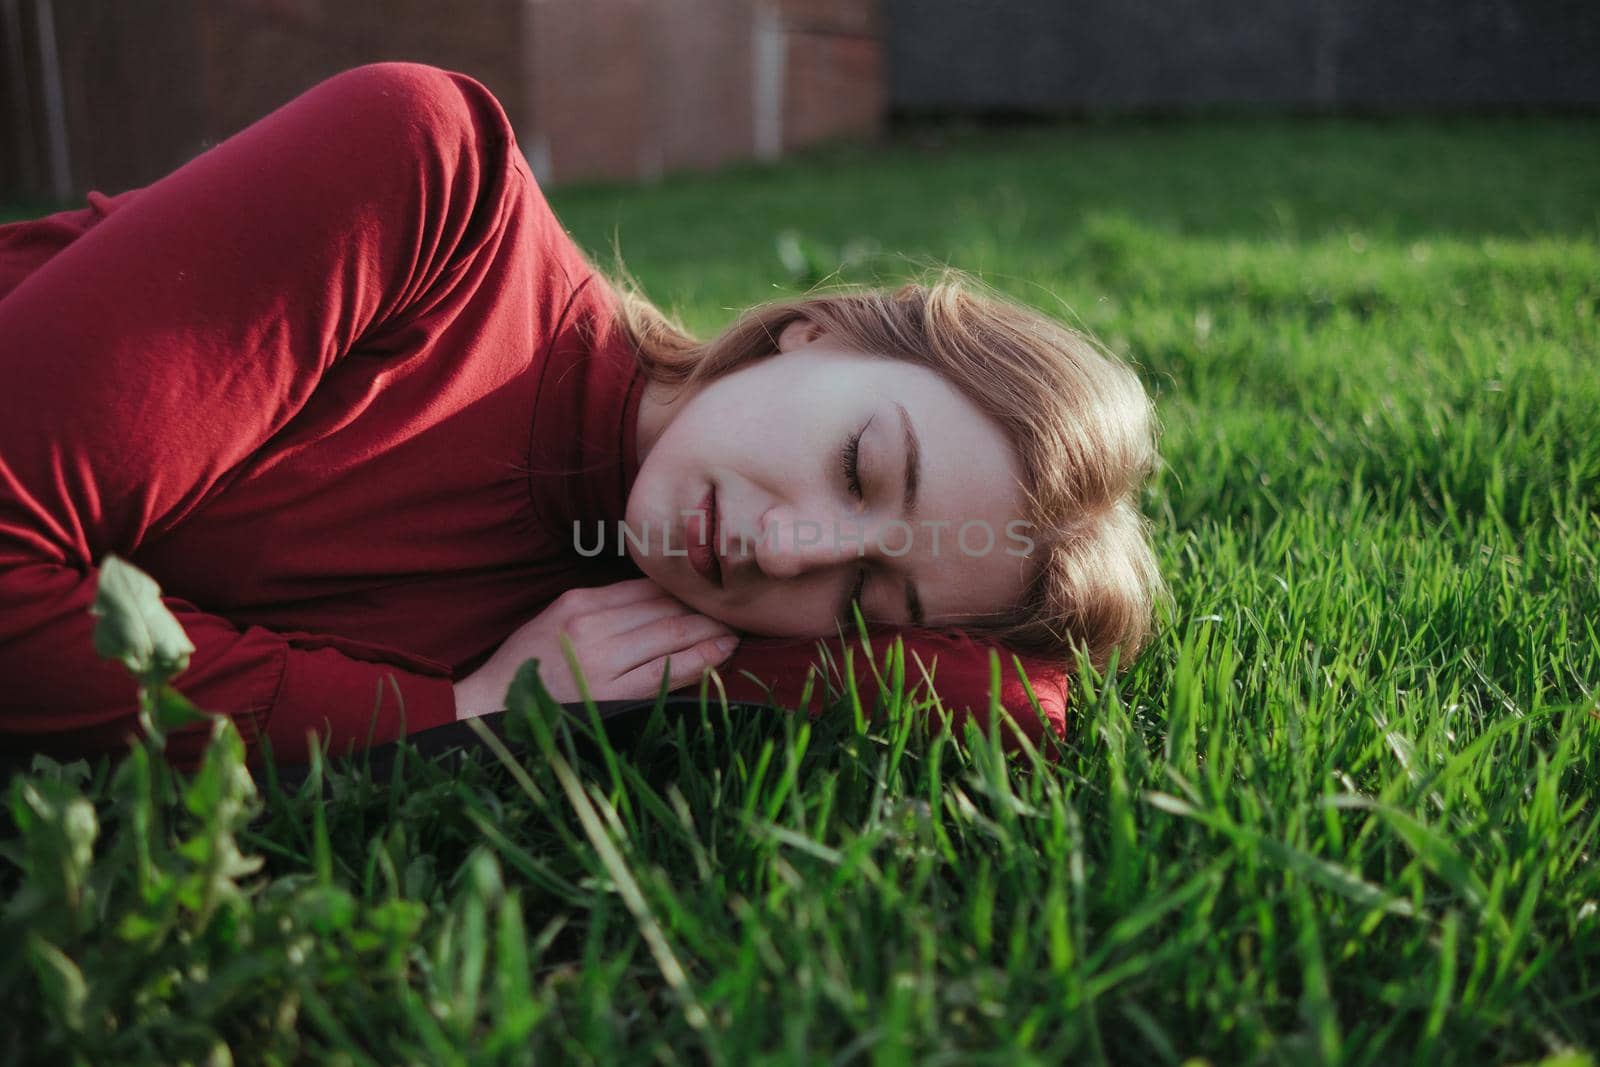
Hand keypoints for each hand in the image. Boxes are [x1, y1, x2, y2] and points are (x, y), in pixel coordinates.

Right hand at [452, 578, 740, 718]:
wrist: (488, 710)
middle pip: (665, 607)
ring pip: (671, 636)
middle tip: (742, 605)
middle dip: (707, 607)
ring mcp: (600, 660)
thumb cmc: (526, 667)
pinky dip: (699, 661)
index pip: (648, 587)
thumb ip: (603, 608)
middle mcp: (592, 624)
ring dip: (711, 631)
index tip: (715, 589)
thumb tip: (658, 598)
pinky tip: (722, 653)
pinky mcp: (608, 694)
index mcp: (579, 601)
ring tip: (739, 629)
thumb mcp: (556, 620)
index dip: (686, 588)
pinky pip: (665, 673)